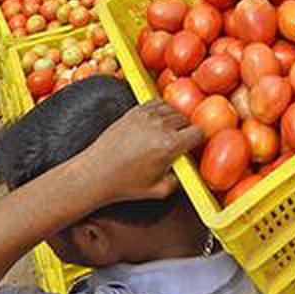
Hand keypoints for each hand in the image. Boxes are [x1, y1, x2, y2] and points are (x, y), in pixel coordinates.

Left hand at [78, 100, 202, 204]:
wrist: (96, 173)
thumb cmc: (125, 183)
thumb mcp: (160, 190)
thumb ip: (181, 180)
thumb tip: (189, 170)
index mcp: (169, 145)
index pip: (198, 132)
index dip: (199, 140)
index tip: (194, 146)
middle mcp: (159, 126)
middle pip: (186, 119)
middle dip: (186, 130)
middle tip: (180, 142)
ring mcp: (145, 116)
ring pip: (173, 109)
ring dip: (175, 119)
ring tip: (169, 133)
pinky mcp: (134, 112)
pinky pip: (157, 103)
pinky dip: (161, 110)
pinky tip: (158, 122)